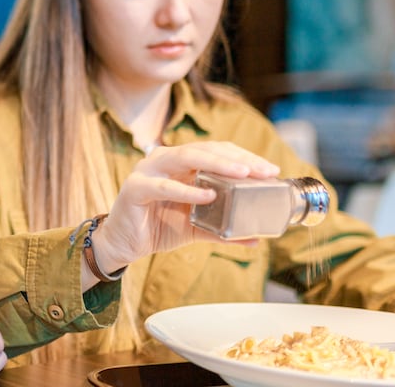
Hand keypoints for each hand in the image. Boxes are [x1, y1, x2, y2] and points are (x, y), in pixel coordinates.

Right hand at [95, 141, 278, 270]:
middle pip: (205, 149)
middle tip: (261, 171)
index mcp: (180, 163)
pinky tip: (208, 196)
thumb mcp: (197, 227)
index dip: (244, 157)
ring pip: (186, 157)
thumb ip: (223, 229)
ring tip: (242, 174)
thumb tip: (256, 239)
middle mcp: (164, 160)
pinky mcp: (135, 188)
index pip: (217, 151)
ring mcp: (148, 170)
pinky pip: (164, 186)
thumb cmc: (158, 228)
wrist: (123, 244)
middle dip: (236, 159)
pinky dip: (187, 191)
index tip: (271, 170)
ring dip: (216, 164)